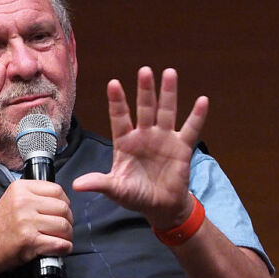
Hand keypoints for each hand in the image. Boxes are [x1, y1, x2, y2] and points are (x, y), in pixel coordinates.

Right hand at [0, 180, 72, 274]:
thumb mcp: (12, 200)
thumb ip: (34, 196)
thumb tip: (61, 201)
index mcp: (20, 189)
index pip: (57, 190)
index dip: (64, 202)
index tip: (61, 212)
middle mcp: (23, 202)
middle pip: (63, 208)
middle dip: (68, 220)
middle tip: (63, 229)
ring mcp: (26, 222)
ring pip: (64, 226)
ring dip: (67, 236)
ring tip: (61, 239)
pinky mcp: (30, 241)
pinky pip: (59, 243)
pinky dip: (64, 248)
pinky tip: (60, 249)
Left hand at [73, 66, 207, 228]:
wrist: (160, 207)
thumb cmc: (135, 196)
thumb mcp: (115, 189)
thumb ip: (99, 183)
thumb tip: (76, 185)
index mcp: (125, 142)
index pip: (119, 117)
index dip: (117, 101)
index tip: (113, 83)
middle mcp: (144, 135)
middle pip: (144, 108)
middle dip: (144, 90)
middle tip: (144, 71)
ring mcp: (164, 138)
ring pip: (166, 111)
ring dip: (168, 93)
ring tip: (169, 73)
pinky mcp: (182, 147)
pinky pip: (191, 129)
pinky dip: (197, 116)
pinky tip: (202, 100)